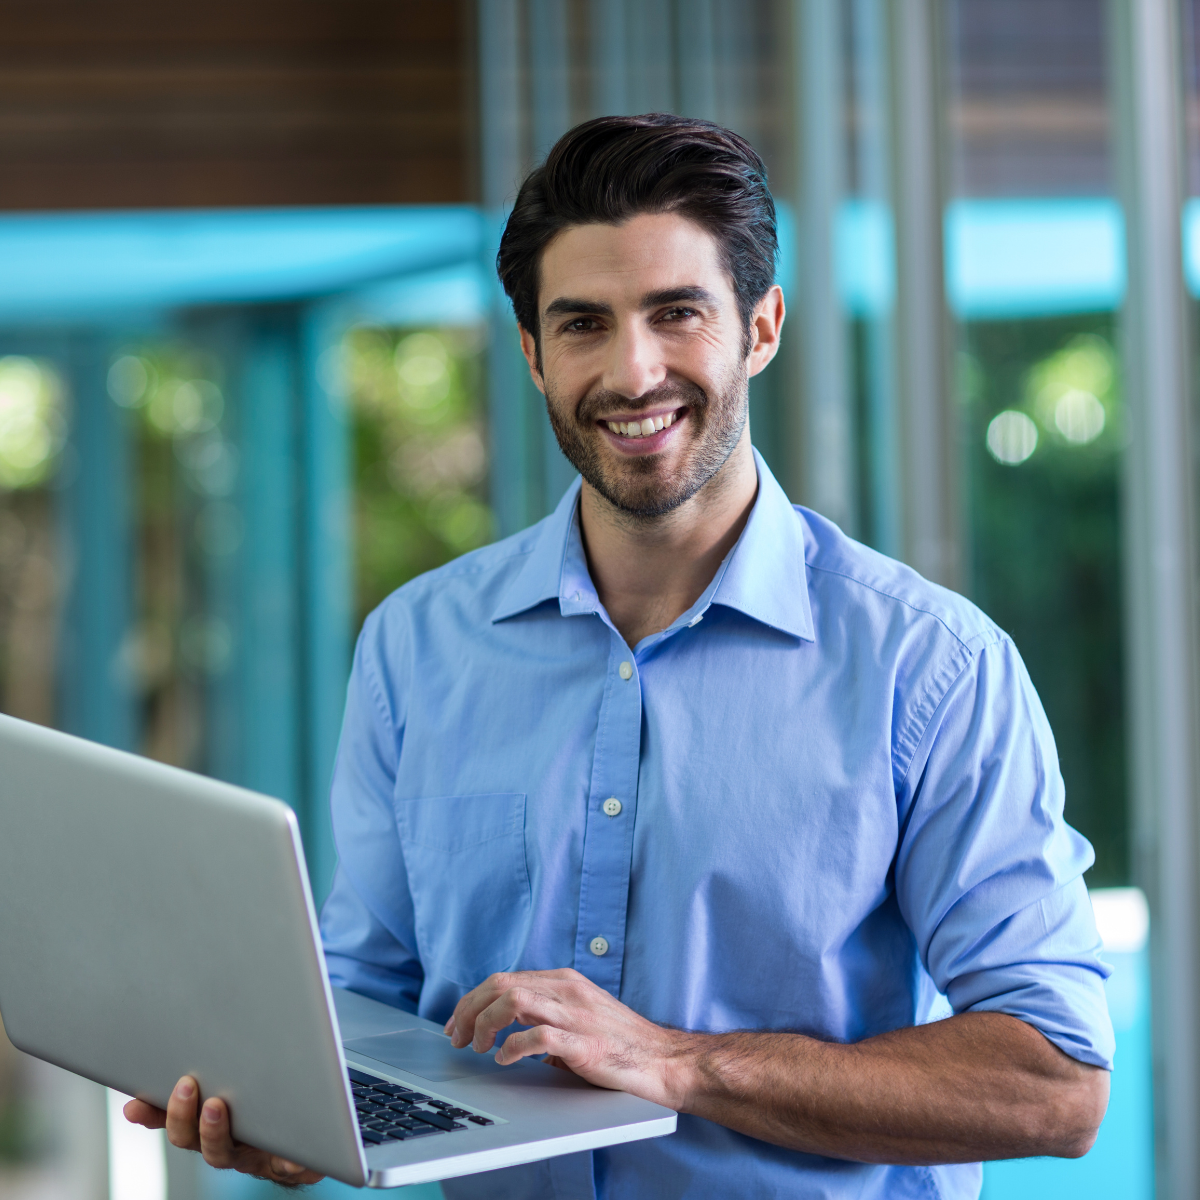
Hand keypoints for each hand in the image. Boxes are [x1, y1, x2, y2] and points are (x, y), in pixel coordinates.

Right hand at [123, 1076, 324, 1186]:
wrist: (326, 1132)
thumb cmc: (281, 1098)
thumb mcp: (249, 1077)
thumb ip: (221, 1061)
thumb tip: (183, 1047)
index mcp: (214, 1121)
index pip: (174, 1119)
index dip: (152, 1113)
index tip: (133, 1103)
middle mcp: (228, 1142)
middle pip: (191, 1140)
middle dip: (182, 1114)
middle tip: (186, 1085)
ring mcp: (255, 1156)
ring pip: (223, 1154)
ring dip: (214, 1132)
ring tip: (216, 1106)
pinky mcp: (289, 1165)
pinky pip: (288, 1166)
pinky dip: (288, 1160)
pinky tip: (292, 1150)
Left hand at [443, 968, 689, 1108]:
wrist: (664, 1060)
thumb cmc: (622, 1044)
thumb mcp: (581, 1018)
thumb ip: (547, 1017)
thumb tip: (508, 1033)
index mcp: (565, 982)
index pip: (504, 978)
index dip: (472, 1000)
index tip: (458, 1024)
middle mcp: (567, 991)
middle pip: (501, 984)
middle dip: (470, 1010)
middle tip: (458, 1038)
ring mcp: (576, 1015)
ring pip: (513, 999)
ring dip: (485, 1024)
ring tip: (478, 1047)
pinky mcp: (584, 1044)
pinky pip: (537, 1036)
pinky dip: (512, 1046)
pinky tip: (505, 1059)